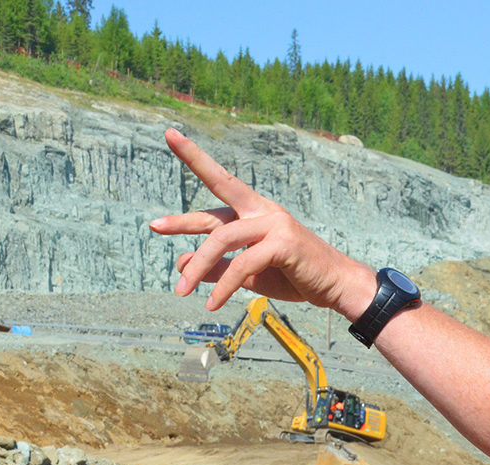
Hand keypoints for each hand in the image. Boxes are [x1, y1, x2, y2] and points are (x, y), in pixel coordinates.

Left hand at [148, 128, 372, 313]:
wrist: (336, 286)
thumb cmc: (296, 276)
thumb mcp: (250, 273)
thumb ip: (218, 266)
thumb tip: (182, 262)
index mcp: (256, 212)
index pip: (219, 186)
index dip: (195, 160)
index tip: (170, 136)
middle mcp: (263, 211)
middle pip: (216, 206)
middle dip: (184, 215)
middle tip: (154, 226)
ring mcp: (274, 224)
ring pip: (223, 240)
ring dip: (198, 268)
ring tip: (181, 292)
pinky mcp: (283, 243)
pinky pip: (242, 265)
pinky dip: (223, 286)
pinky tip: (212, 303)